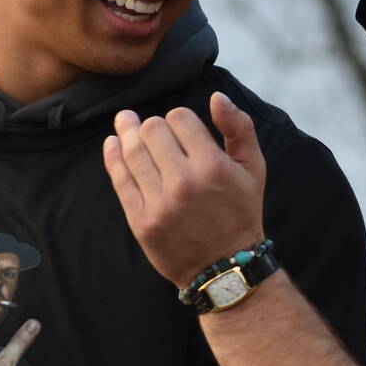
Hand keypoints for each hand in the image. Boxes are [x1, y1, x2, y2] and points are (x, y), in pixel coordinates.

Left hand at [103, 92, 266, 289]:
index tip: (181, 130)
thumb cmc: (240, 213)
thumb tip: (217, 97)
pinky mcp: (141, 221)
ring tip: (126, 124)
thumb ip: (240, 128)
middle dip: (152, 125)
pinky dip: (113, 156)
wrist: (225, 269)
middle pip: (152, 130)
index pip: (179, 117)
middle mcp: (184, 183)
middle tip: (152, 129)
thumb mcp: (253, 169)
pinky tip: (112, 144)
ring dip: (128, 133)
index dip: (178, 119)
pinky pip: (120, 180)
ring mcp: (159, 203)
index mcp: (213, 166)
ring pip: (132, 151)